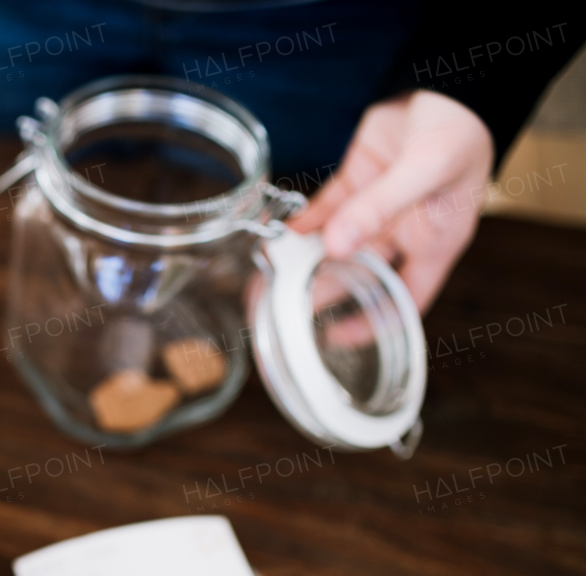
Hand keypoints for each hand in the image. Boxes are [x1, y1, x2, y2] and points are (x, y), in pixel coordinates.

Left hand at [290, 89, 493, 313]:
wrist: (449, 78)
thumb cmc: (459, 130)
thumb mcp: (426, 171)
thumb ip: (379, 208)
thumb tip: (335, 247)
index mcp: (436, 242)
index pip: (406, 298)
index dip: (376, 322)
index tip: (340, 338)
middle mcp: (404, 232)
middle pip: (361, 275)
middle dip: (326, 293)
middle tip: (288, 310)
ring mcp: (377, 208)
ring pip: (336, 245)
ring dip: (307, 260)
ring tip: (274, 278)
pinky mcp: (355, 182)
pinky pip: (324, 211)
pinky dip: (304, 224)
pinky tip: (281, 236)